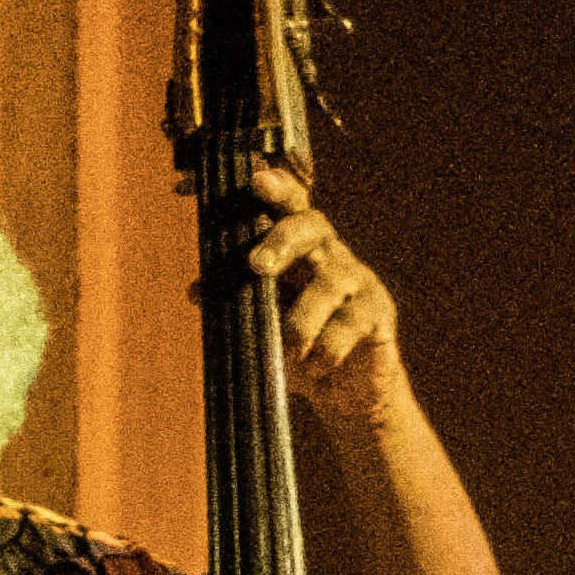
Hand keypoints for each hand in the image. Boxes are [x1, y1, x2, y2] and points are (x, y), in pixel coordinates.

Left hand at [238, 163, 412, 434]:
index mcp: (300, 247)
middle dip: (282, 240)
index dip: (278, 188)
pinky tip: (319, 366)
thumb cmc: (299, 349)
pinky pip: (349, 323)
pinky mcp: (379, 310)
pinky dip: (326, 350)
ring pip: (327, 285)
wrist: (345, 392)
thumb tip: (195, 290)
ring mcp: (358, 279)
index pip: (291, 205)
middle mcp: (330, 253)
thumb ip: (236, 301)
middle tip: (257, 266)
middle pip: (312, 225)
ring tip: (292, 353)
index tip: (257, 181)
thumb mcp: (264, 324)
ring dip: (301, 324)